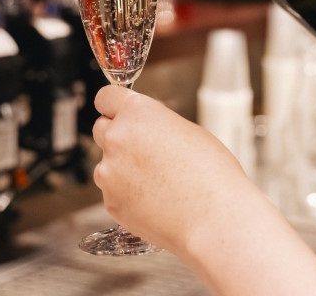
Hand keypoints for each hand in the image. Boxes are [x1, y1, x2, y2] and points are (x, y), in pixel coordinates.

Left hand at [91, 85, 260, 255]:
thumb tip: (146, 131)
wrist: (214, 217)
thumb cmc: (211, 172)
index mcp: (137, 113)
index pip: (106, 98)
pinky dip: (127, 195)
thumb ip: (156, 125)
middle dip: (117, 136)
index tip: (118, 113)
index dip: (114, 107)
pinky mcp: (111, 202)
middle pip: (101, 129)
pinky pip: (113, 192)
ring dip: (122, 169)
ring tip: (158, 182)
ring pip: (107, 164)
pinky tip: (155, 201)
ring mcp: (110, 172)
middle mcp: (116, 138)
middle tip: (143, 151)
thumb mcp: (187, 130)